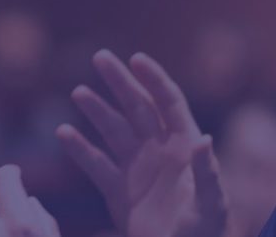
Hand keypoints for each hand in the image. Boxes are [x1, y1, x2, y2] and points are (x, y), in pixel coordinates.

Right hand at [56, 51, 227, 236]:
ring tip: (78, 92)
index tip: (136, 59)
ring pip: (113, 131)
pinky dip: (79, 150)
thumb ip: (207, 172)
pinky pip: (96, 165)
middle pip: (137, 107)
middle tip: (99, 57)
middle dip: (120, 82)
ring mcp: (137, 170)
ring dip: (97, 110)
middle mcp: (160, 151)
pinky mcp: (118, 192)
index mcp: (185, 147)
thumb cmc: (204, 233)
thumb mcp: (211, 204)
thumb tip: (205, 138)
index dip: (154, 79)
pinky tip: (63, 133)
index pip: (169, 103)